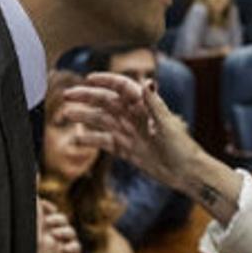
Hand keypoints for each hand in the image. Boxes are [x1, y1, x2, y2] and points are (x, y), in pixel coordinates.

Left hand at [35, 199, 79, 252]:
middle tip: (48, 221)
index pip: (50, 212)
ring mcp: (66, 241)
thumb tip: (34, 203)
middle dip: (56, 218)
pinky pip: (76, 245)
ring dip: (63, 231)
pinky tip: (64, 249)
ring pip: (70, 230)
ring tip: (54, 235)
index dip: (48, 207)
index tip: (42, 204)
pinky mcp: (73, 251)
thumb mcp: (34, 239)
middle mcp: (57, 232)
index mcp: (46, 227)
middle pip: (62, 219)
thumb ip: (35, 221)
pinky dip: (71, 246)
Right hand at [63, 74, 208, 193]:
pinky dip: (91, 140)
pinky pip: (105, 142)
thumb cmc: (181, 147)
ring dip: (84, 117)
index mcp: (144, 105)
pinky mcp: (127, 149)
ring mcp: (129, 132)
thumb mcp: (167, 124)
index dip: (105, 80)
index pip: (121, 87)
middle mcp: (134, 116)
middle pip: (106, 102)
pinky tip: (76, 139)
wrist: (185, 173)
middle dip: (86, 97)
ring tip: (65, 115)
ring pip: (102, 121)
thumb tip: (147, 81)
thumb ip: (154, 103)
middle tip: (66, 96)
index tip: (88, 79)